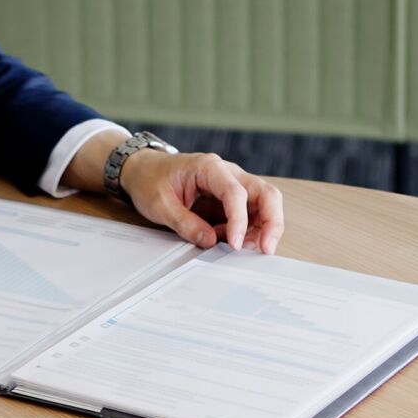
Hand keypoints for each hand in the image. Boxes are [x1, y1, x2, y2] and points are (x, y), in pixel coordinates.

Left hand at [120, 151, 284, 254]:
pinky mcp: (230, 200)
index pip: (235, 192)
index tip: (235, 243)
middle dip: (271, 222)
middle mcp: (228, 174)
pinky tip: (232, 242)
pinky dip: (248, 231)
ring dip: (262, 229)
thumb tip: (209, 241)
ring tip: (244, 250)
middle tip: (266, 249)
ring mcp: (232, 186)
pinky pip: (250, 215)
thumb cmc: (152, 180)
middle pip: (265, 193)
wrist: (146, 171)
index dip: (239, 219)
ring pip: (263, 204)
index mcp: (209, 168)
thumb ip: (185, 223)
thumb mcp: (160, 204)